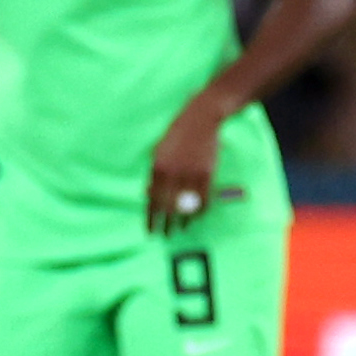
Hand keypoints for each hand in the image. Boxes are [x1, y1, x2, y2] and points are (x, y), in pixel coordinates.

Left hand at [147, 90, 228, 232]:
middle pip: (168, 207)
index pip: (152, 201)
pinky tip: (197, 217)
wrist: (201, 119)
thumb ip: (154, 174)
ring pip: (187, 205)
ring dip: (184, 221)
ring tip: (182, 229)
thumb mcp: (159, 151)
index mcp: (158, 167)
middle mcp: (173, 173)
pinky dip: (201, 210)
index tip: (150, 232)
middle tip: (166, 236)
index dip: (151, 219)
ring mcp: (191, 173)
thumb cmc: (177, 134)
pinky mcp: (207, 173)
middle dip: (166, 224)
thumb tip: (148, 195)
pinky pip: (204, 199)